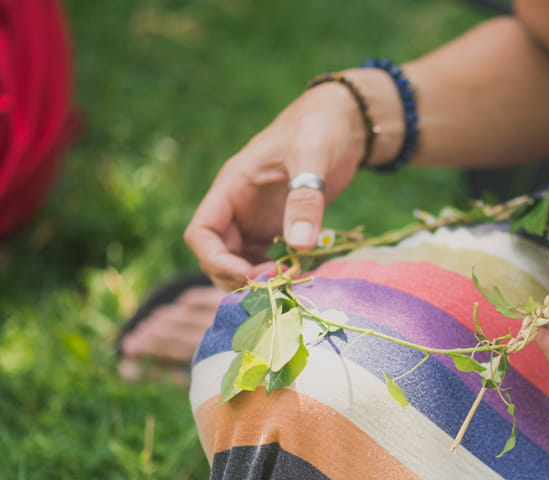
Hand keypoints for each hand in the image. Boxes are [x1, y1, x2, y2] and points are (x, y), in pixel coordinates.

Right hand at [183, 83, 366, 289]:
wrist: (344, 122)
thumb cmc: (320, 127)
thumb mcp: (312, 156)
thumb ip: (305, 198)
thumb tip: (298, 244)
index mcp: (232, 187)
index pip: (201, 233)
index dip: (216, 260)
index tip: (247, 275)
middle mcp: (239, 208)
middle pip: (218, 256)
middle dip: (238, 277)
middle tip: (275, 286)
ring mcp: (259, 220)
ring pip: (243, 263)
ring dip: (260, 280)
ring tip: (289, 283)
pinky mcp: (280, 228)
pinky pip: (269, 260)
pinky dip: (280, 273)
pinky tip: (302, 275)